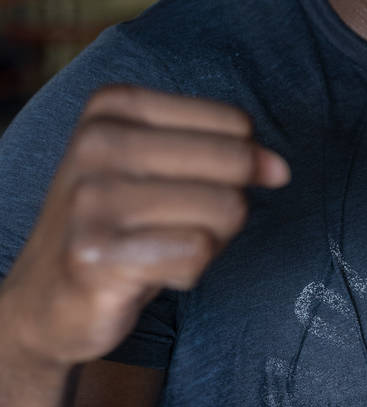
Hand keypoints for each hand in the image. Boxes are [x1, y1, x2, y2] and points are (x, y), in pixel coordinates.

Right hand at [0, 86, 289, 367]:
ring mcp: (92, 198)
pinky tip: (147, 272)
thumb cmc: (122, 225)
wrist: (46, 301)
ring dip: (209, 241)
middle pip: (235, 163)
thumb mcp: (165, 168)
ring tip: (161, 246)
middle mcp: (97, 142)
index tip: (201, 186)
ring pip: (225, 211)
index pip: (235, 122)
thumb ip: (228, 153)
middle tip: (179, 222)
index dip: (240, 163)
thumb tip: (280, 169)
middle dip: (227, 204)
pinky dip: (188, 272)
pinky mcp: (96, 255)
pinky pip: (198, 254)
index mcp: (114, 105)